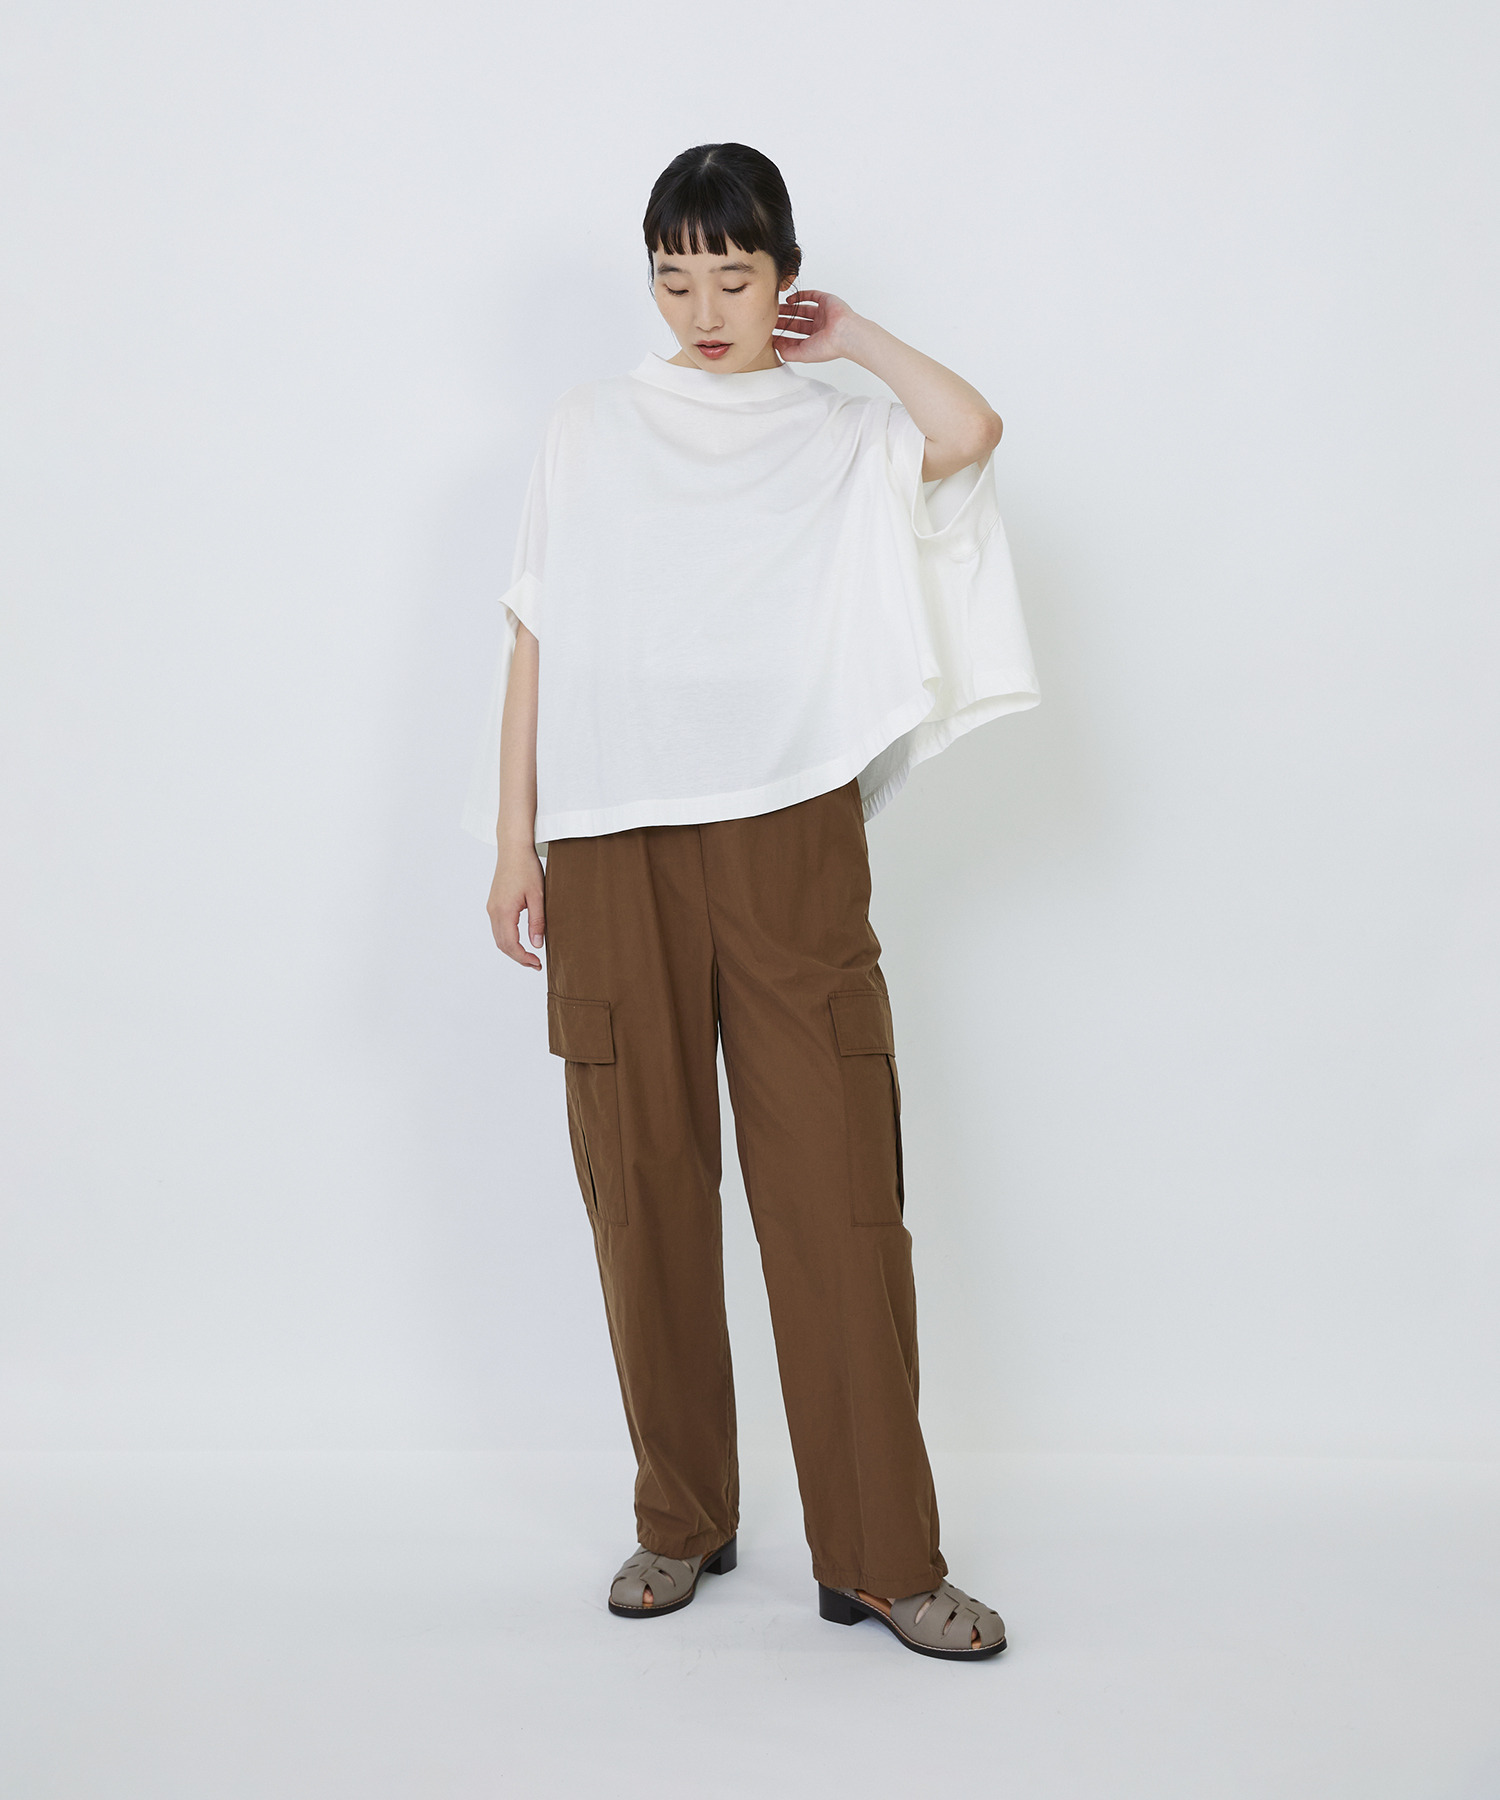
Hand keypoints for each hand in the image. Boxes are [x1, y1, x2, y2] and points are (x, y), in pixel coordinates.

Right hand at [487, 842, 545, 969]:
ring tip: (529, 956)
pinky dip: (508, 939)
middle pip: (502, 945)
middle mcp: (494, 911)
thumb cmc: (527, 868)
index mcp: (504, 911)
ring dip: (512, 950)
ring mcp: (492, 907)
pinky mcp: (494, 904)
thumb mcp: (538, 896)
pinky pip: (498, 928)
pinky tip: (520, 941)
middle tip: (535, 964)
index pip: (511, 944)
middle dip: (518, 958)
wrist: (513, 849)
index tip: (537, 964)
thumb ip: (537, 922)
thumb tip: (537, 945)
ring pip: (498, 938)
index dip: (523, 958)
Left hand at [772, 288, 863, 363]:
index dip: (784, 336)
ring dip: (789, 309)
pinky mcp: (826, 301)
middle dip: (785, 322)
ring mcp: (823, 313)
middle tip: (771, 319)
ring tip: (776, 309)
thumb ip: (787, 353)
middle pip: (798, 323)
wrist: (844, 334)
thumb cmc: (828, 347)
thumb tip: (776, 346)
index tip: (771, 335)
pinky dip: (800, 296)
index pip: (797, 338)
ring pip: (803, 309)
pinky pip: (811, 295)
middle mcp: (820, 327)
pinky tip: (789, 300)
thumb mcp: (802, 354)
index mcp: (816, 341)